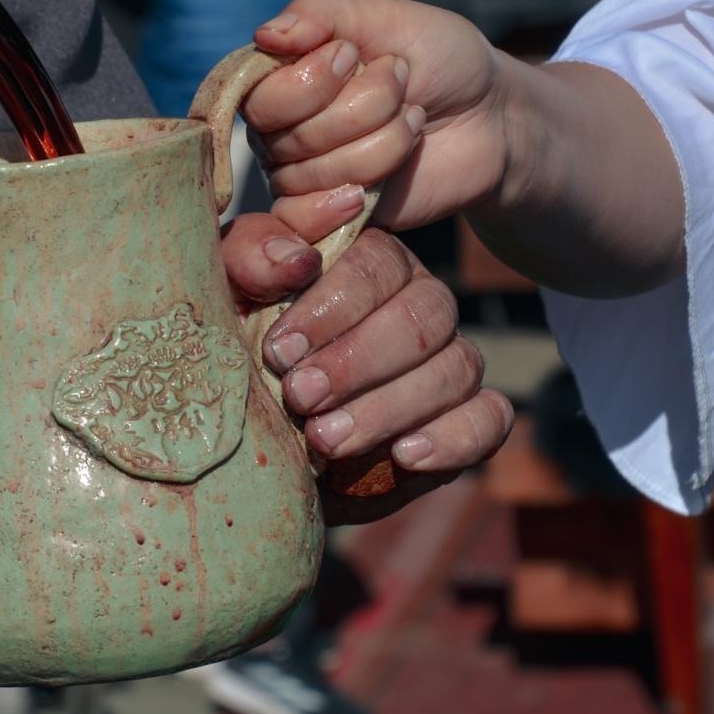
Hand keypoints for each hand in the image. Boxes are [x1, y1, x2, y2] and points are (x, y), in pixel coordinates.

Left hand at [222, 214, 513, 524]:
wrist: (250, 443)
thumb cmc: (234, 351)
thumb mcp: (223, 297)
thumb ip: (249, 259)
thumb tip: (297, 257)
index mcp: (364, 264)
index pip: (377, 263)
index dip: (333, 306)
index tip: (280, 350)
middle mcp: (415, 303)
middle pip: (425, 315)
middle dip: (359, 361)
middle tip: (300, 397)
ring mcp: (445, 362)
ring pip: (455, 368)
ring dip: (388, 407)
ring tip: (325, 439)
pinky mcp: (463, 421)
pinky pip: (489, 419)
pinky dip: (454, 437)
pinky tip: (404, 455)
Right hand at [241, 0, 510, 231]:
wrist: (493, 115)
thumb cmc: (437, 59)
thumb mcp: (381, 15)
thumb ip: (317, 15)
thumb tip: (264, 35)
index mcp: (281, 80)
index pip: (259, 96)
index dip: (311, 80)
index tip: (352, 54)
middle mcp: (280, 132)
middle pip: (293, 136)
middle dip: (366, 103)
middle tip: (401, 83)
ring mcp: (304, 178)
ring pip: (322, 171)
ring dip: (388, 137)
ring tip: (412, 119)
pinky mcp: (331, 216)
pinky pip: (315, 215)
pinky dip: (363, 185)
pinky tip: (391, 173)